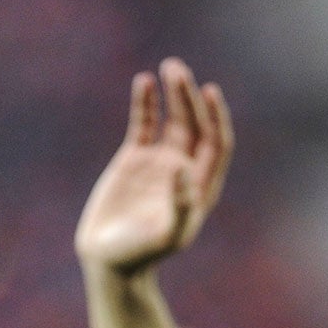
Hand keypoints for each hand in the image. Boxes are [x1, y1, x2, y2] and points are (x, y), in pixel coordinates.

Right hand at [76, 57, 233, 274]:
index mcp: (201, 186)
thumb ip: (180, 205)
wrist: (110, 260)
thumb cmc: (142, 253)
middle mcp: (184, 169)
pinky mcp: (134, 159)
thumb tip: (182, 169)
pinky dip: (145, 103)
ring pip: (173, 119)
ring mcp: (159, 162)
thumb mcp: (165, 234)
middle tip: (178, 70)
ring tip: (169, 67)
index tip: (209, 92)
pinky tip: (144, 82)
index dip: (216, 117)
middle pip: (195, 125)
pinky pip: (143, 124)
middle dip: (190, 97)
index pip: (217, 143)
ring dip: (173, 94)